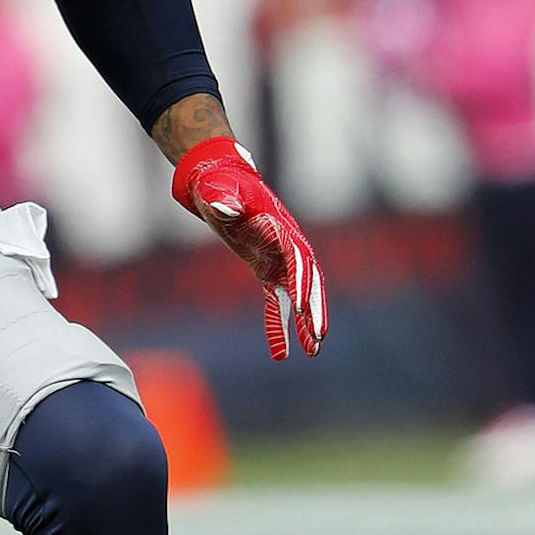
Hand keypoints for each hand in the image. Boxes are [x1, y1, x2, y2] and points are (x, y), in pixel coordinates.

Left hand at [171, 137, 326, 360]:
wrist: (217, 180)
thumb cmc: (216, 185)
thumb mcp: (216, 191)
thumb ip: (222, 201)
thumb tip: (224, 207)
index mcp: (278, 228)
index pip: (297, 259)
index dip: (301, 283)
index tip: (301, 308)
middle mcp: (285, 245)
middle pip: (308, 280)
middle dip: (314, 308)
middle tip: (319, 336)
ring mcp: (278, 258)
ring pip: (298, 294)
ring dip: (305, 322)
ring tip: (313, 352)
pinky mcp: (266, 268)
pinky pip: (276, 301)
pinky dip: (278, 325)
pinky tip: (281, 354)